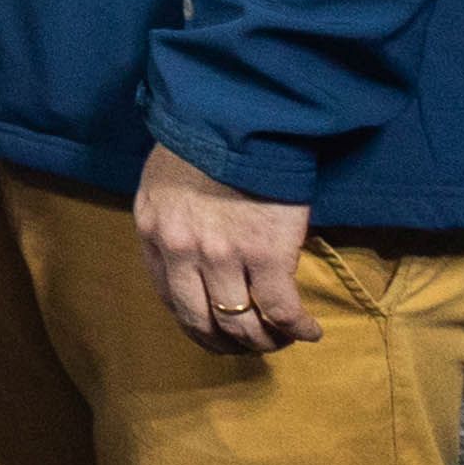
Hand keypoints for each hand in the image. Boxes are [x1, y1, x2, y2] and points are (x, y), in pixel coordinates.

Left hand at [136, 144, 319, 351]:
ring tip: (282, 339)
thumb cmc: (200, 143)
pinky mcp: (266, 255)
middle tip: (249, 347)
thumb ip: (168, 222)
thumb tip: (185, 255)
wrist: (235, 117)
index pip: (168, 298)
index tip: (215, 332)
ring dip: (265, 342)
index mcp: (153, 233)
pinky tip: (310, 332)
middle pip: (201, 321)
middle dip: (226, 344)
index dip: (195, 324)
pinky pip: (281, 311)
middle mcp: (180, 251)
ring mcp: (222, 257)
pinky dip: (298, 330)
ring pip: (241, 324)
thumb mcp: (161, 183)